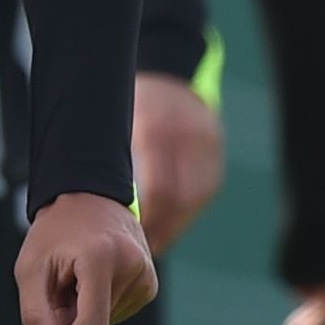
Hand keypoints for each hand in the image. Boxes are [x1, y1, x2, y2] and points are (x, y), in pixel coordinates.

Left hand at [18, 190, 156, 324]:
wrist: (87, 197)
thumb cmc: (53, 234)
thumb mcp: (30, 270)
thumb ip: (36, 316)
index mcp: (101, 260)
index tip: (50, 314)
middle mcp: (133, 267)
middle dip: (72, 315)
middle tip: (63, 281)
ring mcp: (147, 275)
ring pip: (108, 322)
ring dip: (86, 308)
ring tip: (80, 274)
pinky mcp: (151, 283)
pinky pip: (119, 312)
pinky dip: (102, 303)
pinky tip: (96, 276)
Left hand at [131, 73, 223, 245]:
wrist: (167, 77)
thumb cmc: (134, 109)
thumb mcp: (121, 128)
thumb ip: (117, 167)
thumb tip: (109, 214)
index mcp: (156, 132)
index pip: (158, 192)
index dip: (147, 220)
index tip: (132, 237)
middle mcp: (186, 139)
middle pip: (178, 199)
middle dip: (161, 228)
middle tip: (144, 248)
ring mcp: (206, 145)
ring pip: (194, 199)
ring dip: (176, 224)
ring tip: (157, 241)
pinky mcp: (215, 154)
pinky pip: (203, 190)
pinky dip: (187, 210)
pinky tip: (172, 222)